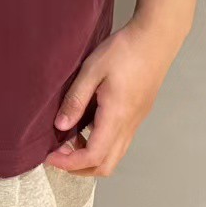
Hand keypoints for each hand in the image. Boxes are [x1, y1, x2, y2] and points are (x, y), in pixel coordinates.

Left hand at [44, 19, 178, 176]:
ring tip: (68, 140)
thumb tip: (60, 126)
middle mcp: (129, 126)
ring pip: (114, 156)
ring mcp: (136, 122)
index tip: (49, 157)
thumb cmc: (124, 51)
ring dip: (90, 157)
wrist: (156, 39)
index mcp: (116, 117)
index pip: (93, 156)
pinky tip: (85, 127)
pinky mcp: (138, 115)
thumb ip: (75, 100)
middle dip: (79, 168)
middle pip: (105, 166)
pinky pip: (119, 142)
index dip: (69, 163)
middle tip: (58, 154)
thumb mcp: (92, 70)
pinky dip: (100, 146)